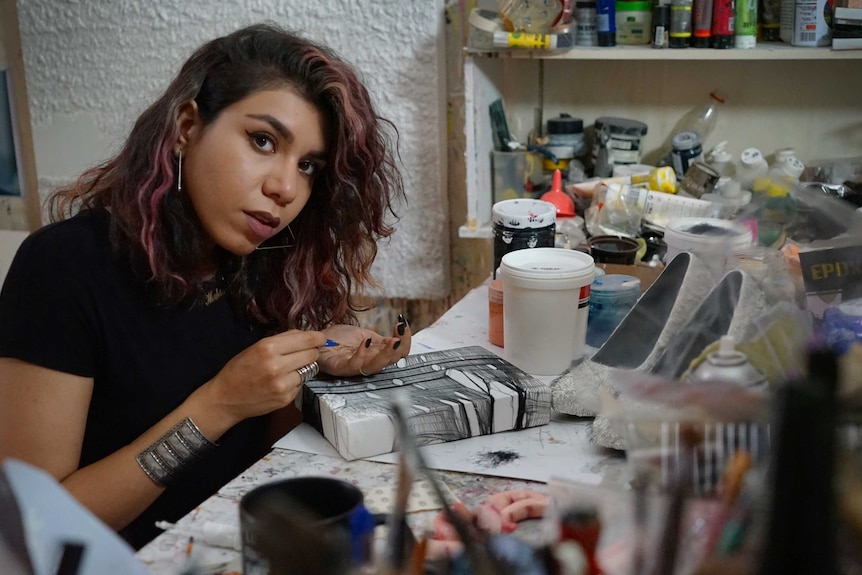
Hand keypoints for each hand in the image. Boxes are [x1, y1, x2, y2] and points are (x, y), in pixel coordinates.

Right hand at [200, 329, 325, 424]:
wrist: (226, 398)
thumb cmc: (239, 369)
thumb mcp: (257, 347)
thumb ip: (283, 340)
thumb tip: (306, 334)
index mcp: (268, 348)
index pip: (306, 340)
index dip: (318, 338)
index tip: (322, 338)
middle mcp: (277, 366)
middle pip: (312, 354)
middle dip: (311, 352)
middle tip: (305, 352)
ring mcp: (282, 385)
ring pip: (309, 370)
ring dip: (304, 367)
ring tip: (289, 368)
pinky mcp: (286, 398)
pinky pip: (301, 384)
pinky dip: (296, 381)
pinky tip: (282, 381)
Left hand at [318, 315, 411, 376]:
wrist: (316, 339)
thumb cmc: (338, 339)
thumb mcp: (365, 334)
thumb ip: (381, 339)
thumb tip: (401, 331)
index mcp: (376, 356)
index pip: (398, 354)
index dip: (405, 341)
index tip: (403, 324)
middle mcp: (368, 363)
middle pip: (390, 363)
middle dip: (399, 348)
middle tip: (399, 334)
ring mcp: (355, 367)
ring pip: (376, 367)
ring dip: (387, 354)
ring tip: (392, 341)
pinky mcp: (340, 368)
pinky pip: (355, 365)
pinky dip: (363, 354)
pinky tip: (366, 341)